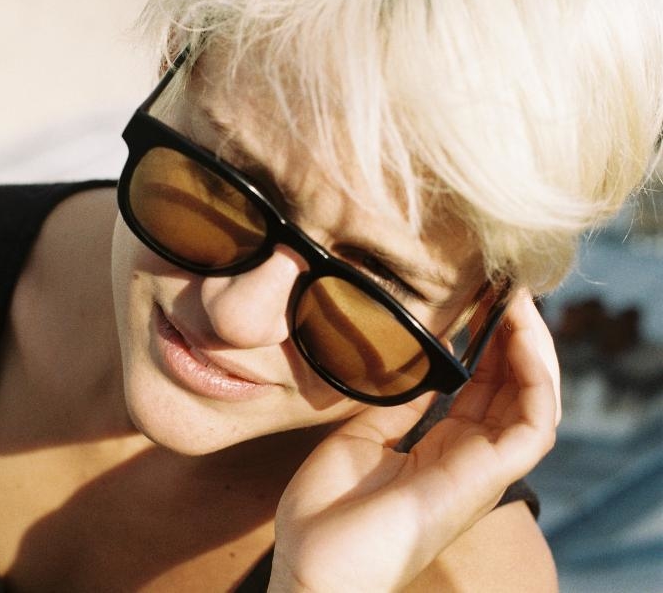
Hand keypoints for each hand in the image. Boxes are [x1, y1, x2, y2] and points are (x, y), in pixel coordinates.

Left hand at [269, 289, 559, 591]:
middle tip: (503, 287)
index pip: (481, 388)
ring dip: (533, 348)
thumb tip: (410, 364)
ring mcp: (480, 470)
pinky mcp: (485, 479)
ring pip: (533, 402)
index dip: (486, 343)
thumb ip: (393, 405)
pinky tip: (521, 337)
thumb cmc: (328, 516)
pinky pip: (534, 426)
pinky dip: (536, 379)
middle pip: (511, 388)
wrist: (314, 567)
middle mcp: (468, 458)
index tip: (476, 299)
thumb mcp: (359, 439)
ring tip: (518, 301)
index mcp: (439, 450)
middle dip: (512, 335)